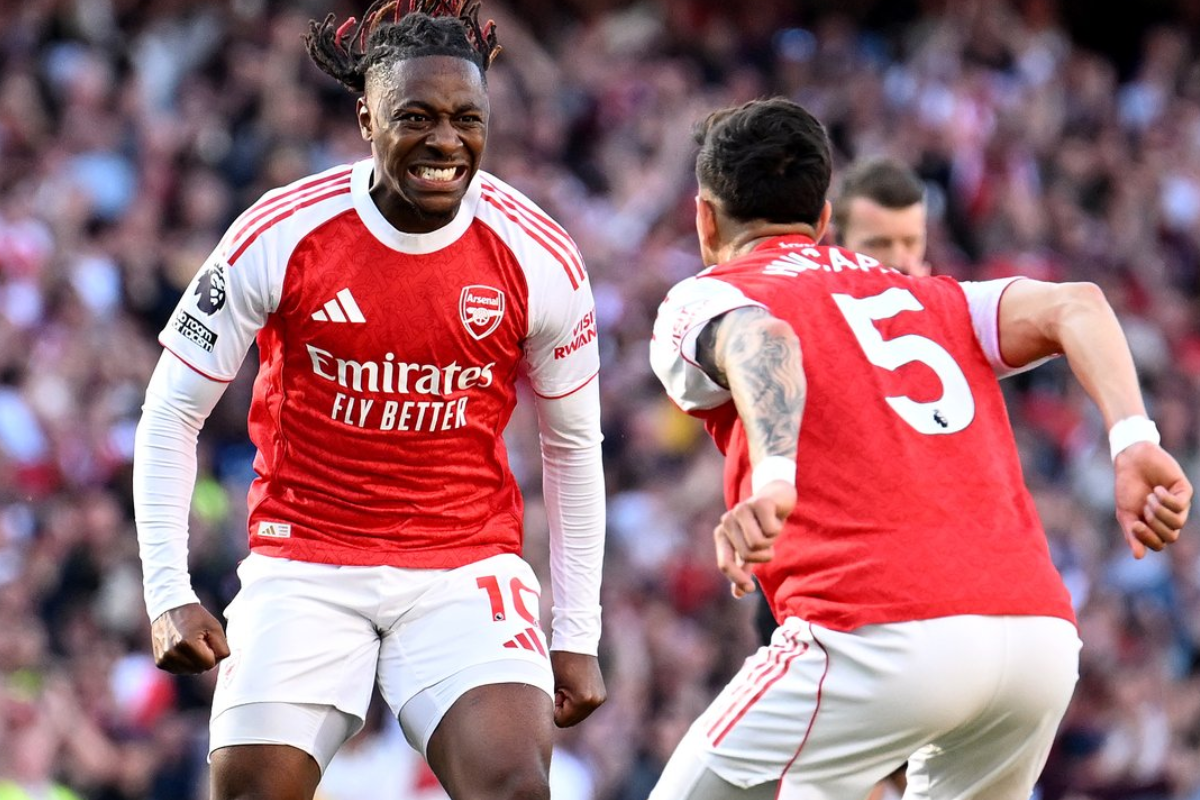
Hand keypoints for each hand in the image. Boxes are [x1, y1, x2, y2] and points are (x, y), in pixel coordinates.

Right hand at [151, 603, 230, 673]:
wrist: (170, 608)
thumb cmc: (195, 616)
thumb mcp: (215, 627)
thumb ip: (222, 648)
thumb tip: (219, 663)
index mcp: (187, 644)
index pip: (210, 664)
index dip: (213, 653)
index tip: (208, 640)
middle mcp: (172, 654)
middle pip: (200, 669)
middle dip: (205, 658)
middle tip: (200, 641)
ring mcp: (164, 660)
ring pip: (191, 671)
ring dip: (195, 661)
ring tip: (190, 643)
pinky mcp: (160, 663)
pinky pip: (180, 670)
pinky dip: (185, 662)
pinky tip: (182, 649)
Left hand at [549, 651, 604, 727]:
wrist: (577, 643)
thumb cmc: (561, 662)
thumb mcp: (552, 685)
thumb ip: (552, 705)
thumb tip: (551, 721)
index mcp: (583, 700)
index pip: (562, 721)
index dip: (553, 710)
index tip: (553, 694)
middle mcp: (595, 702)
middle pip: (572, 721)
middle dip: (563, 710)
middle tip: (559, 690)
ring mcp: (600, 699)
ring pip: (579, 715)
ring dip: (570, 707)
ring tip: (567, 688)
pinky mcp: (601, 695)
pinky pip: (585, 707)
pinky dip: (577, 702)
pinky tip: (574, 688)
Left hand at [715, 480, 796, 597]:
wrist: (776, 497)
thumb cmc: (760, 525)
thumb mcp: (751, 548)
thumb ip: (743, 569)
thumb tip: (737, 594)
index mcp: (722, 535)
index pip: (724, 564)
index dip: (737, 579)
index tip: (750, 588)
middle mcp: (727, 521)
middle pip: (748, 555)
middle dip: (763, 554)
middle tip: (768, 542)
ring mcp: (741, 509)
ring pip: (759, 543)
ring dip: (771, 541)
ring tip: (770, 530)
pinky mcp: (759, 502)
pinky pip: (771, 530)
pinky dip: (778, 527)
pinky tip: (776, 517)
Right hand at [1114, 441, 1191, 557]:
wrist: (1131, 462)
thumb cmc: (1127, 488)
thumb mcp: (1125, 513)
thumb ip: (1132, 534)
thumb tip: (1138, 557)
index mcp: (1155, 526)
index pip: (1159, 544)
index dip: (1148, 538)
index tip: (1135, 525)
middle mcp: (1170, 518)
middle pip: (1170, 536)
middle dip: (1154, 523)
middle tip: (1144, 507)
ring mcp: (1179, 505)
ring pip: (1177, 523)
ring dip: (1159, 511)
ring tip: (1150, 496)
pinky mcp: (1184, 491)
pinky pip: (1180, 505)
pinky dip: (1165, 498)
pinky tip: (1157, 489)